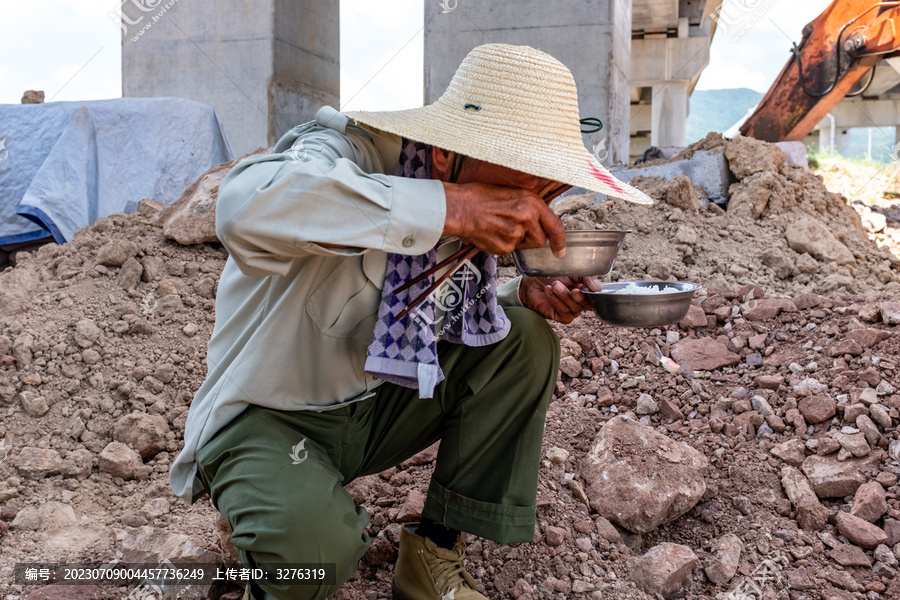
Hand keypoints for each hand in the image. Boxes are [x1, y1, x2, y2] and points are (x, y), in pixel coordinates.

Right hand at [442, 182, 566, 256]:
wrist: (460, 207)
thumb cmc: (481, 197)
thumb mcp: (512, 193)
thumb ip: (528, 207)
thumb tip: (538, 221)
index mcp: (531, 202)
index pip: (555, 226)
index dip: (560, 241)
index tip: (560, 251)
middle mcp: (527, 218)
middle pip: (539, 240)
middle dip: (531, 239)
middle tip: (514, 228)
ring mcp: (515, 234)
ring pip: (523, 246)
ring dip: (516, 241)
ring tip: (499, 226)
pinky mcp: (504, 246)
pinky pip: (508, 250)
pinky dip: (501, 244)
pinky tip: (491, 232)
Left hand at [518, 276, 601, 323]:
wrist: (532, 283)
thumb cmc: (550, 276)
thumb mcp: (570, 271)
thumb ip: (585, 276)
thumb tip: (596, 286)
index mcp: (585, 289)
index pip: (597, 294)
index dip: (594, 290)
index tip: (588, 284)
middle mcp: (581, 301)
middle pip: (589, 304)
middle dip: (581, 296)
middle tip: (573, 289)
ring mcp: (572, 310)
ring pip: (576, 308)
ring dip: (564, 295)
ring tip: (554, 285)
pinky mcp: (562, 317)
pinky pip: (564, 311)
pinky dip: (556, 301)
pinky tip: (548, 291)